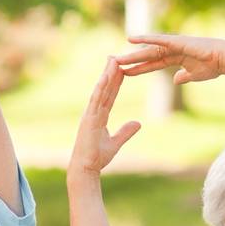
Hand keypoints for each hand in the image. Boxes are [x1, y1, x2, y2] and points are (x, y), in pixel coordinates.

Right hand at [68, 58, 140, 178]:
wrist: (86, 168)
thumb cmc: (97, 158)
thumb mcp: (115, 143)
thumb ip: (125, 132)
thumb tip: (138, 123)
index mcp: (99, 117)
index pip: (109, 96)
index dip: (115, 83)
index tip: (121, 70)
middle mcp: (93, 112)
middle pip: (104, 89)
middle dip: (110, 73)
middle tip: (115, 57)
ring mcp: (90, 114)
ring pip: (100, 90)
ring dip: (106, 75)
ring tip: (112, 60)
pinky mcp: (89, 118)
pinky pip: (96, 100)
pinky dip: (101, 87)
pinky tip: (106, 76)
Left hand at [117, 33, 224, 86]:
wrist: (224, 59)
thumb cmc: (213, 66)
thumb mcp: (194, 75)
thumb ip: (184, 77)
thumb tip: (175, 80)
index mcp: (175, 58)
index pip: (152, 64)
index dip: (139, 69)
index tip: (125, 73)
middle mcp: (172, 50)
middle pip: (147, 56)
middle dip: (132, 61)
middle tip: (114, 63)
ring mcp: (174, 44)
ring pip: (149, 50)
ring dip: (133, 53)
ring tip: (117, 57)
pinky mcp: (177, 41)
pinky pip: (158, 40)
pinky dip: (145, 38)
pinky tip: (132, 38)